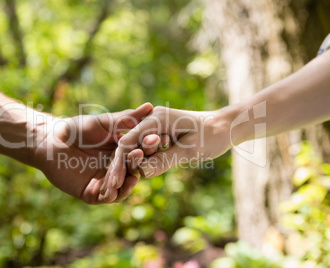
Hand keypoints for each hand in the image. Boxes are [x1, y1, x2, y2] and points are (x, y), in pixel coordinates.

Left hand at [33, 103, 152, 203]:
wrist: (51, 141)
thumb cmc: (76, 127)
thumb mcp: (104, 122)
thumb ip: (126, 118)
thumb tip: (150, 106)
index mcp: (121, 152)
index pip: (139, 154)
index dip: (146, 150)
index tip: (154, 143)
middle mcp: (116, 168)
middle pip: (132, 171)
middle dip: (137, 167)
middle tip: (141, 160)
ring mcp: (105, 181)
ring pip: (121, 187)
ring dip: (127, 184)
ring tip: (132, 178)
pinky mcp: (92, 193)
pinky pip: (106, 197)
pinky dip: (112, 194)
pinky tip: (115, 189)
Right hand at [100, 106, 231, 198]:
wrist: (224, 127)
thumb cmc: (212, 135)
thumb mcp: (191, 149)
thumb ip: (166, 159)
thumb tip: (142, 172)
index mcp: (157, 118)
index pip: (130, 141)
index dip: (120, 163)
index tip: (113, 183)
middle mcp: (151, 121)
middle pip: (127, 146)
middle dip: (117, 168)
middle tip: (107, 192)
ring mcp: (153, 129)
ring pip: (132, 149)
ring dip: (123, 168)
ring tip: (112, 190)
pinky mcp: (157, 137)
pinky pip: (142, 152)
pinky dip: (135, 165)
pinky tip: (128, 181)